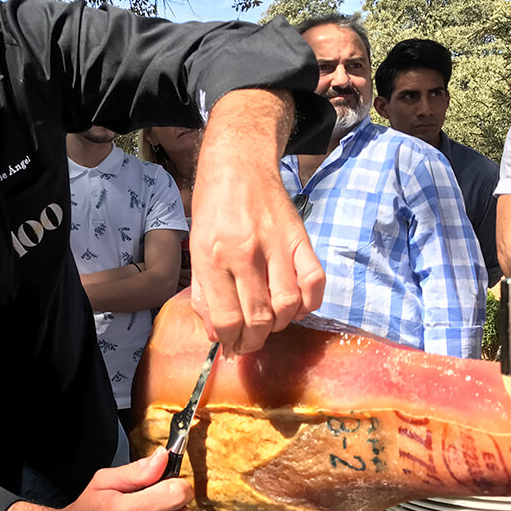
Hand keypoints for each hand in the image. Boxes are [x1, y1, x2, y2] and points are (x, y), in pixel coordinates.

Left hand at [189, 89, 324, 354]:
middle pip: (259, 319)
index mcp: (212, 258)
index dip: (231, 342)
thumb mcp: (195, 248)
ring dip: (281, 326)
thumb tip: (217, 333)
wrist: (238, 163)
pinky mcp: (300, 238)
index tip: (232, 347)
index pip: (226, 318)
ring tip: (271, 324)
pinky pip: (314, 282)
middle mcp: (244, 254)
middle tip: (250, 344)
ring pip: (288, 306)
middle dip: (254, 342)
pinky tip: (297, 307)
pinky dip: (309, 303)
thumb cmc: (212, 208)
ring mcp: (276, 246)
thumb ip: (204, 293)